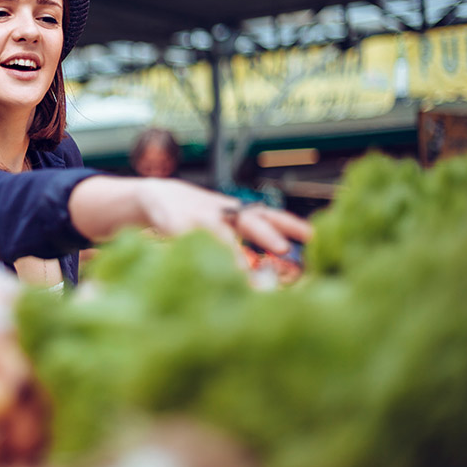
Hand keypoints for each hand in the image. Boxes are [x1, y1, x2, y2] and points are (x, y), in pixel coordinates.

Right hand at [137, 179, 310, 255]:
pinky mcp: (173, 225)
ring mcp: (196, 218)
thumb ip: (244, 237)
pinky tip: (203, 267)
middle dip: (266, 234)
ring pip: (218, 231)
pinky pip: (187, 237)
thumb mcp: (221, 222)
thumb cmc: (195, 217)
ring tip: (243, 270)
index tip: (312, 236)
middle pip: (248, 220)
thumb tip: (278, 265)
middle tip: (284, 249)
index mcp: (235, 213)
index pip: (269, 216)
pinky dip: (196, 250)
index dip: (290, 224)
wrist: (154, 196)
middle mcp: (220, 213)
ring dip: (231, 248)